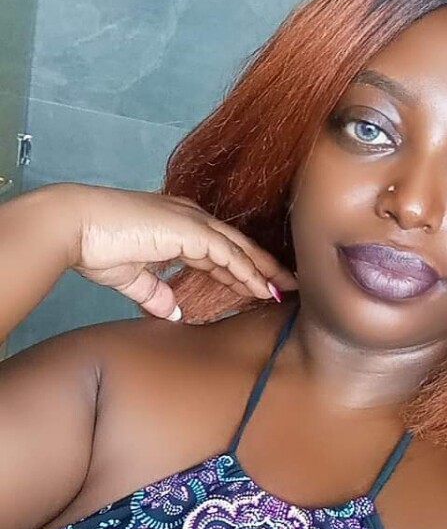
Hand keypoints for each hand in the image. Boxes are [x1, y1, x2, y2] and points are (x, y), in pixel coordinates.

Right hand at [59, 183, 295, 320]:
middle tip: (289, 286)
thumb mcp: (133, 277)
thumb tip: (172, 310)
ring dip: (265, 271)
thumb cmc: (95, 245)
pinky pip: (229, 255)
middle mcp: (189, 219)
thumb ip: (155, 293)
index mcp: (177, 227)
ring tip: (287, 290)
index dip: (242, 269)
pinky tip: (265, 288)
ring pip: (240, 249)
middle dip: (264, 267)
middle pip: (238, 246)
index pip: (220, 250)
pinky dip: (249, 272)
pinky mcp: (190, 230)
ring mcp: (191, 221)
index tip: (261, 288)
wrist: (75, 227)